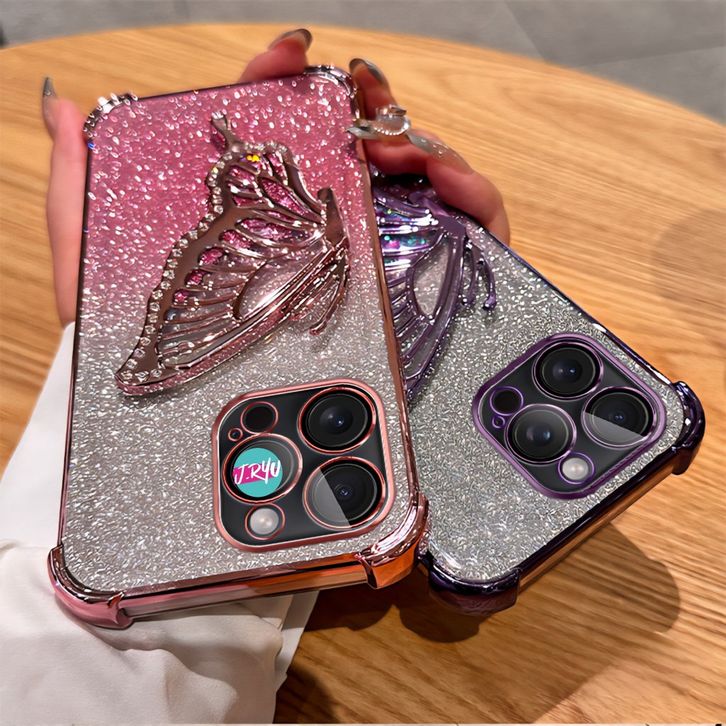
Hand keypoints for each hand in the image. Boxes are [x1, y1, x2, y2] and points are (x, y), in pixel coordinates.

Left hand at [41, 30, 507, 325]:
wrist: (200, 430)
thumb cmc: (153, 357)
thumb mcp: (100, 267)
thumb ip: (80, 187)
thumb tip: (64, 104)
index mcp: (271, 215)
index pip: (291, 134)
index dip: (293, 86)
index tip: (291, 56)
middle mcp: (329, 231)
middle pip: (367, 149)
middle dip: (373, 106)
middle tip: (361, 97)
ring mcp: (377, 259)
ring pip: (421, 183)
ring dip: (422, 144)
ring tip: (400, 145)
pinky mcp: (420, 294)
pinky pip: (467, 237)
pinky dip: (475, 199)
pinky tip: (451, 182)